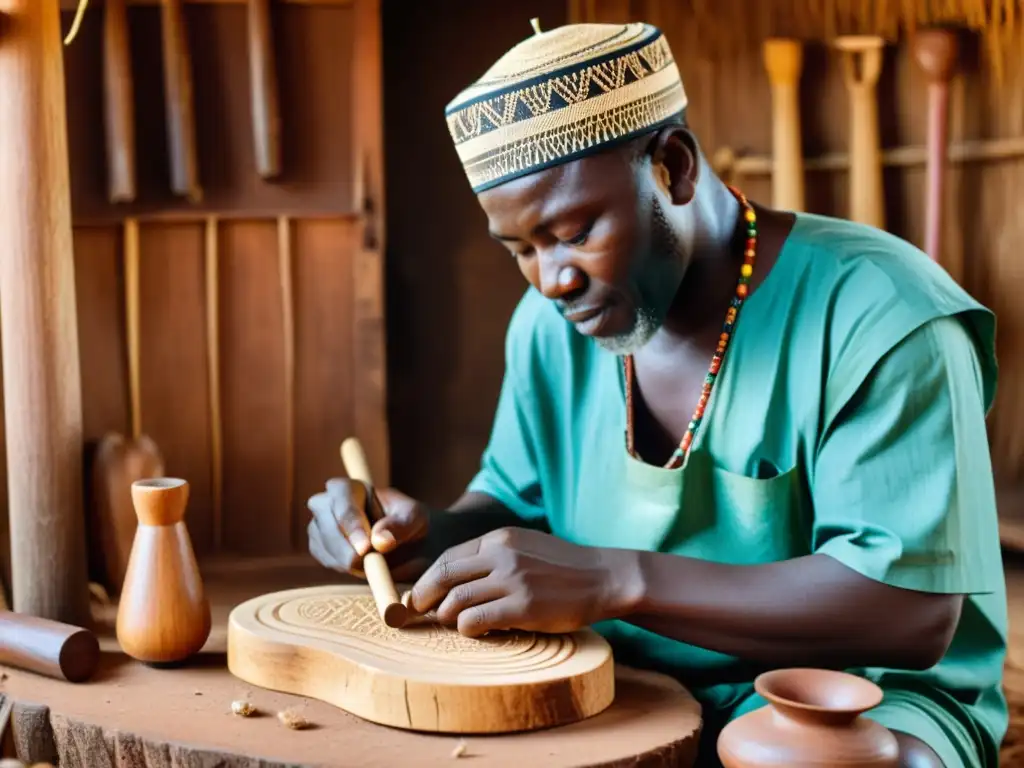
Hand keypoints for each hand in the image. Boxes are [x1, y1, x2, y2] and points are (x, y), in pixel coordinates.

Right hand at [307, 479, 430, 580]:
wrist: (407, 544)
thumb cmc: (410, 523)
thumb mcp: (415, 518)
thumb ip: (400, 526)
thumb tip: (379, 541)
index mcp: (350, 487)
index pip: (343, 501)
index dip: (352, 525)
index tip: (365, 548)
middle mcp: (328, 502)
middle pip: (325, 521)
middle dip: (343, 545)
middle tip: (363, 563)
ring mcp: (320, 524)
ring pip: (321, 542)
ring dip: (344, 559)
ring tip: (371, 563)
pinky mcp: (320, 546)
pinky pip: (324, 558)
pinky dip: (341, 566)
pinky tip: (361, 567)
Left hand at [408, 527, 640, 636]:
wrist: (603, 577)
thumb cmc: (562, 567)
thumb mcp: (524, 546)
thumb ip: (491, 556)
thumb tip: (452, 579)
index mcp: (499, 538)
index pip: (447, 558)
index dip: (427, 579)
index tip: (418, 596)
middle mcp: (501, 555)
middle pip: (443, 577)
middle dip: (424, 598)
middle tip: (419, 614)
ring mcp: (512, 580)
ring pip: (456, 602)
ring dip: (448, 618)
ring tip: (456, 625)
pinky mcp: (523, 607)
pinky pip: (475, 621)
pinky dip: (468, 629)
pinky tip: (479, 631)